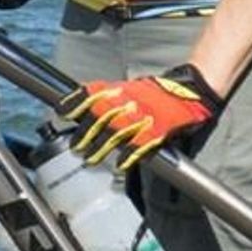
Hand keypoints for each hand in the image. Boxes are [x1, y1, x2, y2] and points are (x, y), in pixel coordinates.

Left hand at [60, 66, 222, 169]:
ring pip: (116, 133)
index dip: (75, 103)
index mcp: (122, 90)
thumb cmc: (158, 91)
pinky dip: (128, 155)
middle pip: (101, 118)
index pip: (93, 94)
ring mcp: (143, 117)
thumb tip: (87, 99)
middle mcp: (129, 102)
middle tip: (74, 146)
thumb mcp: (131, 86)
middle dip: (85, 132)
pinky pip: (140, 145)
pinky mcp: (157, 131)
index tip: (61, 112)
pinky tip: (119, 164)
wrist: (190, 90)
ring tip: (89, 159)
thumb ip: (111, 94)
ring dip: (101, 147)